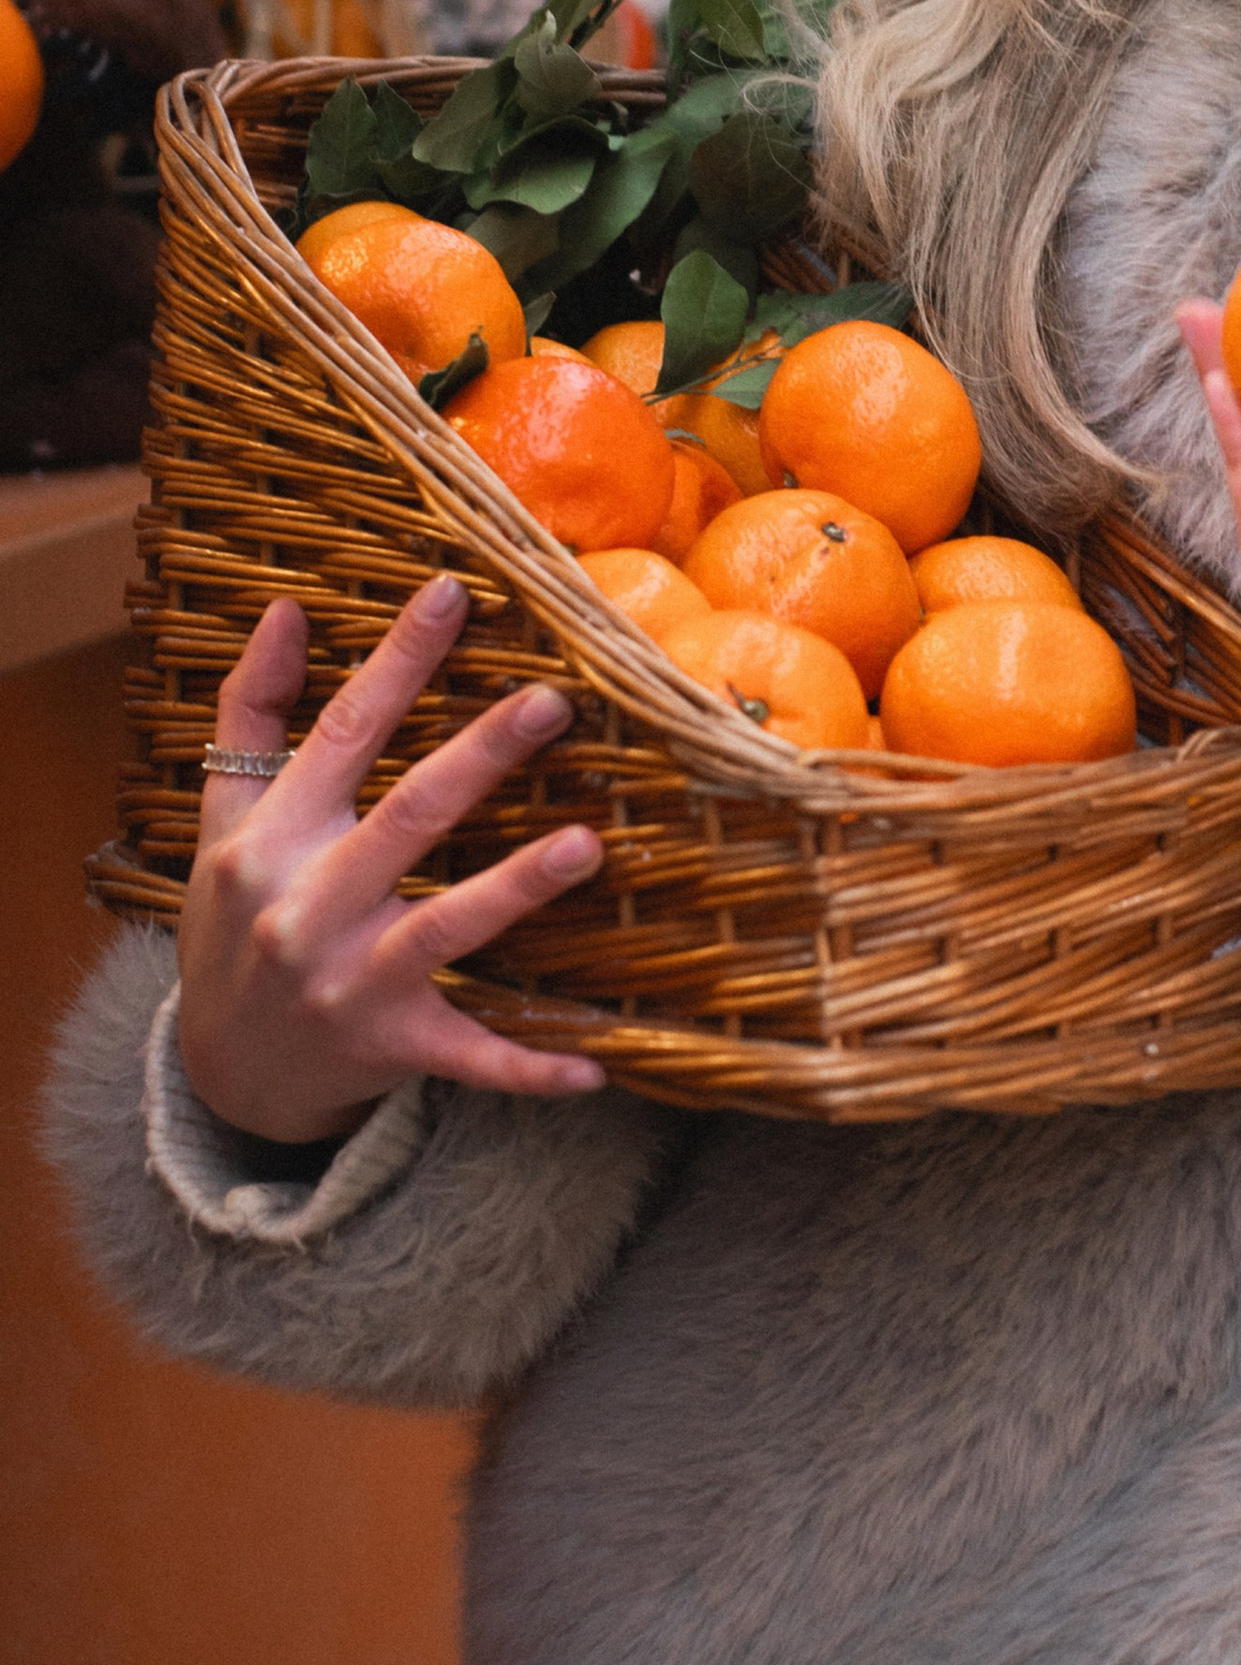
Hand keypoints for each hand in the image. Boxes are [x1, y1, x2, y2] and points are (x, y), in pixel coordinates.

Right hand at [176, 576, 611, 1148]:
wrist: (219, 1071)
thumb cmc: (233, 924)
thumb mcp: (223, 821)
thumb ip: (250, 714)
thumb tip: (289, 611)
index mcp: (271, 841)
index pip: (342, 732)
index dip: (397, 661)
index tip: (452, 593)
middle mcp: (308, 907)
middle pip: (408, 816)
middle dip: (480, 755)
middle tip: (553, 699)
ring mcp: (351, 982)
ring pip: (446, 927)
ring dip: (519, 887)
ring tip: (588, 842)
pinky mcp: (393, 1048)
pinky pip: (471, 1056)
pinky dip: (530, 1068)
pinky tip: (596, 1068)